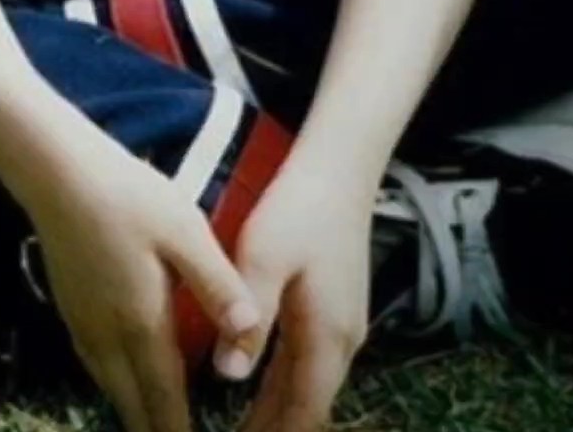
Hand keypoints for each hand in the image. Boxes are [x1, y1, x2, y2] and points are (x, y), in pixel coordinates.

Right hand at [30, 145, 262, 431]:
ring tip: (154, 423)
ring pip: (111, 387)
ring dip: (133, 410)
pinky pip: (94, 365)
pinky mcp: (68, 306)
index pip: (165, 398)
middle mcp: (108, 335)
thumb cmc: (128, 195)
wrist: (57, 171)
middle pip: (133, 403)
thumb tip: (249, 334)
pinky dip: (113, 385)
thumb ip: (217, 284)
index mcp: (143, 323)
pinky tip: (120, 377)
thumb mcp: (184, 230)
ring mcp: (83, 323)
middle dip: (154, 429)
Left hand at [216, 157, 372, 431]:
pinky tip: (261, 387)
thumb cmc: (298, 209)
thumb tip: (228, 377)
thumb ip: (249, 318)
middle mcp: (343, 340)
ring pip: (309, 384)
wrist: (339, 168)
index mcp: (326, 337)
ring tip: (241, 430)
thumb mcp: (264, 259)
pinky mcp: (336, 306)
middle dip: (274, 429)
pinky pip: (310, 361)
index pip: (302, 412)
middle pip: (308, 405)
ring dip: (279, 410)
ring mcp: (344, 324)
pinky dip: (286, 383)